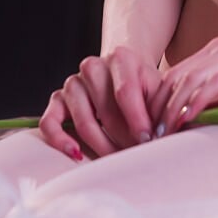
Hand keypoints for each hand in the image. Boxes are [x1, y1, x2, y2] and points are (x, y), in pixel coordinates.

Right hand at [38, 46, 163, 159]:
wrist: (123, 76)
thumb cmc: (143, 88)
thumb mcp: (157, 91)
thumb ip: (161, 107)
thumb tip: (168, 131)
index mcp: (120, 58)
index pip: (125, 92)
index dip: (137, 120)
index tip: (147, 140)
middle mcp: (92, 66)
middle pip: (106, 111)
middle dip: (123, 138)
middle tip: (135, 155)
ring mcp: (72, 83)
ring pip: (82, 120)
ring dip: (101, 145)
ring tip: (116, 159)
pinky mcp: (57, 100)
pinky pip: (50, 122)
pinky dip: (60, 141)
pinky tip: (77, 154)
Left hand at [150, 35, 217, 136]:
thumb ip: (213, 97)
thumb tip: (177, 120)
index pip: (178, 71)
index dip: (160, 99)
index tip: (152, 126)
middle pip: (179, 73)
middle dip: (161, 105)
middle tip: (153, 134)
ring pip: (191, 78)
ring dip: (174, 108)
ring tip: (166, 133)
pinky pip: (212, 84)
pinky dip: (194, 104)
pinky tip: (187, 121)